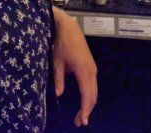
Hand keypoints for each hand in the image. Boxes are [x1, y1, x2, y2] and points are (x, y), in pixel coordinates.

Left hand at [52, 8, 97, 126]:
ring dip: (89, 104)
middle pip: (93, 96)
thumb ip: (58, 79)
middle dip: (87, 110)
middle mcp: (91, 71)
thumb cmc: (61, 44)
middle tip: (79, 122)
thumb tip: (59, 94)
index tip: (82, 120)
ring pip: (94, 91)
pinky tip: (83, 103)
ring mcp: (93, 69)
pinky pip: (93, 85)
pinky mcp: (92, 67)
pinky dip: (89, 96)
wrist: (69, 29)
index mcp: (83, 70)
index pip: (87, 95)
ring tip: (80, 116)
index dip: (85, 109)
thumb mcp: (57, 62)